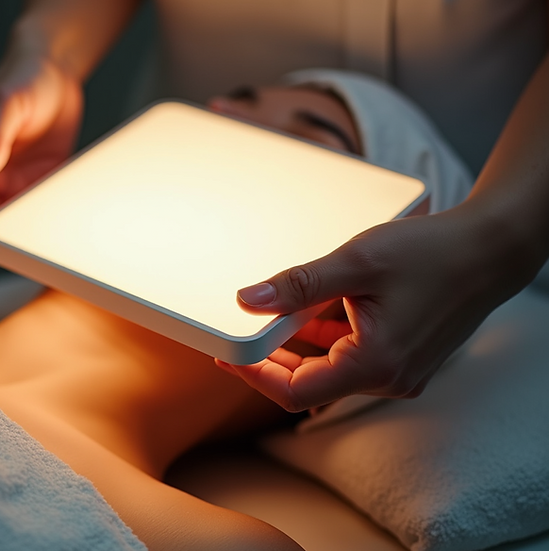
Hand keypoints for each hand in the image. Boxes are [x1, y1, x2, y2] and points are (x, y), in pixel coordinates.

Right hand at [0, 50, 82, 233]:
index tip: (12, 237)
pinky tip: (71, 208)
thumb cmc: (20, 79)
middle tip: (42, 237)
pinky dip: (58, 210)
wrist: (53, 70)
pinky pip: (48, 205)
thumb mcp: (4, 104)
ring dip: (39, 224)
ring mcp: (18, 181)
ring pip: (24, 220)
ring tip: (60, 222)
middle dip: (17, 234)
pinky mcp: (43, 180)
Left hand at [216, 207, 532, 411]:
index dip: (254, 376)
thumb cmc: (435, 252)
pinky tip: (312, 309)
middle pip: (309, 383)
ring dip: (298, 345)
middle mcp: (389, 378)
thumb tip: (247, 298)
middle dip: (271, 360)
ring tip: (273, 315)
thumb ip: (298, 284)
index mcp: (375, 364)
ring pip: (329, 369)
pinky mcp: (403, 358)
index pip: (295, 392)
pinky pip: (351, 356)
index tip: (227, 356)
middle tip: (241, 333)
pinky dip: (326, 337)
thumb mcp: (356, 262)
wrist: (493, 248)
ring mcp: (398, 371)